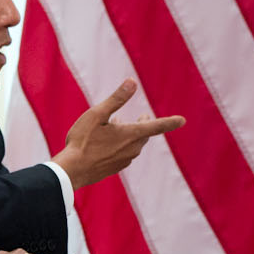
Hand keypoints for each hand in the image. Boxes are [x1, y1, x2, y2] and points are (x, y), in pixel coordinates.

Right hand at [51, 79, 184, 189]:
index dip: (170, 122)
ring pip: (133, 144)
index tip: (182, 120)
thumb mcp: (97, 114)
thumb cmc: (82, 141)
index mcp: (131, 135)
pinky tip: (108, 142)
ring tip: (118, 125)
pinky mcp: (116, 168)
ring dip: (129, 134)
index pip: (156, 126)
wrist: (71, 172)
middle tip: (143, 117)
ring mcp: (124, 160)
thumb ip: (116, 99)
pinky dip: (120, 144)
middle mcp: (132, 149)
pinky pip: (124, 153)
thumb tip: (132, 82)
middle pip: (143, 135)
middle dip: (144, 125)